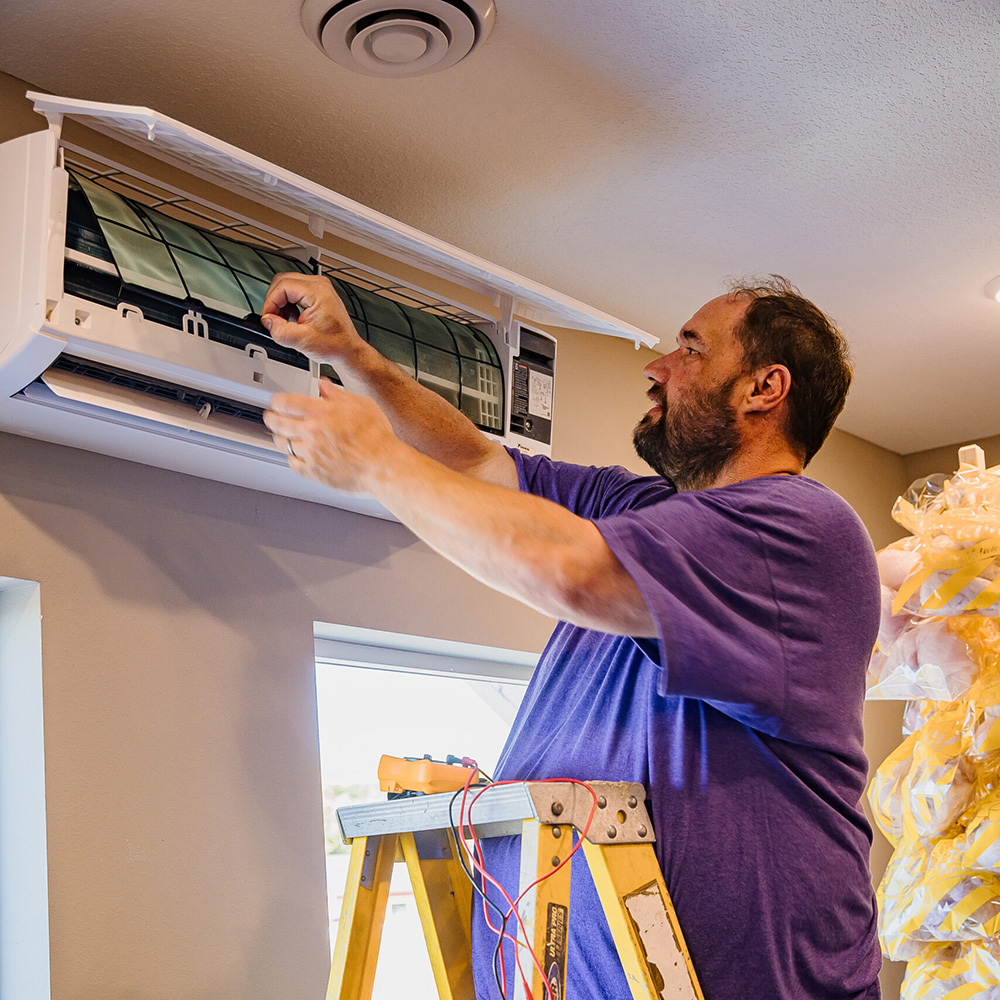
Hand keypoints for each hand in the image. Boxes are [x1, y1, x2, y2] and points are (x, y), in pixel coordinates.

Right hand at [260, 274, 362, 363]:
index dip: (270, 302)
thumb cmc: (336, 344)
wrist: (347, 350)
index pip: (282, 286)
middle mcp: (320, 285)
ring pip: (288, 286)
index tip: (268, 317)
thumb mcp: (302, 341)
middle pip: (283, 282)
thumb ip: (280, 330)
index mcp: (318, 292)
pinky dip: (289, 304)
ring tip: (284, 321)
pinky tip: (292, 319)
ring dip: (281, 303)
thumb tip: (267, 321)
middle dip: (274, 301)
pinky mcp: (318, 294)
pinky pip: (295, 292)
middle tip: (273, 319)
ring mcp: (320, 288)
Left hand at [263, 380, 399, 494]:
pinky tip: (296, 455)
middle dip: (271, 418)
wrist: (383, 466)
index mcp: (321, 412)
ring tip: (282, 436)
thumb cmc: (377, 438)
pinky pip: (292, 464)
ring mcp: (311, 453)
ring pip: (283, 444)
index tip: (276, 403)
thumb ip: (338, 394)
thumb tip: (324, 386)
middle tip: (271, 418)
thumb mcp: (362, 405)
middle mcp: (312, 432)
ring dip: (280, 438)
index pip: (285, 403)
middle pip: (277, 423)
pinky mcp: (314, 472)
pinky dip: (291, 458)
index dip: (277, 402)